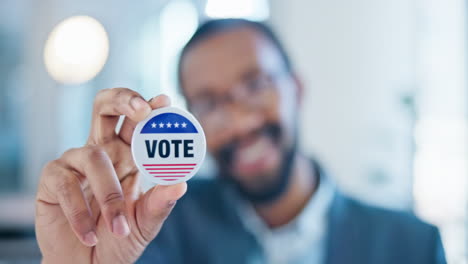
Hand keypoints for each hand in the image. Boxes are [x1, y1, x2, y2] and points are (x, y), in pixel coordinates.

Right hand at [35, 88, 186, 262]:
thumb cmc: (120, 239)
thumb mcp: (146, 222)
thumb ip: (161, 203)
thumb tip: (181, 184)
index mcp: (129, 156)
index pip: (137, 122)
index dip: (148, 107)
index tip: (165, 101)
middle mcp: (103, 152)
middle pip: (105, 108)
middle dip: (123, 99)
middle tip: (142, 110)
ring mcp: (76, 163)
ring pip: (93, 155)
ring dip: (109, 193)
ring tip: (120, 227)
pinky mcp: (53, 179)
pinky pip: (66, 183)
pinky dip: (80, 212)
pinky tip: (89, 235)